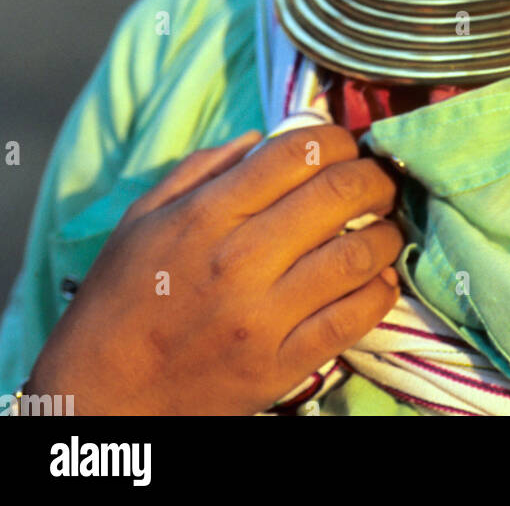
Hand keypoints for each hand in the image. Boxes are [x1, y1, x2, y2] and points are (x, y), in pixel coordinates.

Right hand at [27, 126, 404, 415]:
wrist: (102, 392)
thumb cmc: (122, 296)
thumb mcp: (145, 217)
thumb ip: (203, 168)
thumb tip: (262, 138)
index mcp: (207, 214)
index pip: (298, 152)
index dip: (337, 138)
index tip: (346, 145)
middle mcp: (241, 259)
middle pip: (339, 193)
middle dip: (374, 177)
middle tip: (379, 181)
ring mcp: (264, 315)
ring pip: (357, 256)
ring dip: (386, 234)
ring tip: (385, 229)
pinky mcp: (280, 365)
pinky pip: (352, 320)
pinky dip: (380, 293)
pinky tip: (380, 279)